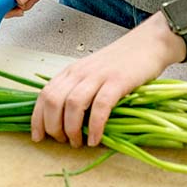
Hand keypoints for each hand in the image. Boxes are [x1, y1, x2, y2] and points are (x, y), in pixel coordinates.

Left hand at [32, 15, 184, 147]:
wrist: (148, 43)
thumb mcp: (93, 73)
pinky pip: (100, 106)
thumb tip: (66, 121)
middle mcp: (80, 72)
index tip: (37, 137)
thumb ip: (79, 90)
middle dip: (53, 127)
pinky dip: (95, 126)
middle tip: (64, 142)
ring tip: (79, 143)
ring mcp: (98, 76)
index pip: (44, 94)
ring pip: (72, 104)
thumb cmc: (121, 63)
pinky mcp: (118, 81)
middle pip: (53, 101)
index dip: (37, 118)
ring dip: (72, 129)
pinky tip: (96, 139)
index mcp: (72, 71)